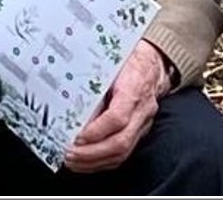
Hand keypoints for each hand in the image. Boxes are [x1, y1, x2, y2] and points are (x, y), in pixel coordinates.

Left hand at [65, 39, 167, 172]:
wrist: (153, 63)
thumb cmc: (127, 61)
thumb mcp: (109, 65)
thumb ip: (94, 85)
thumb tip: (72, 108)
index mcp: (135, 87)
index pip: (118, 117)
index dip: (96, 131)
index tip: (77, 137)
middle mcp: (142, 110)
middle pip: (121, 142)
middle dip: (91, 153)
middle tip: (69, 154)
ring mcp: (143, 123)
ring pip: (122, 153)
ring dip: (94, 162)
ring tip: (73, 161)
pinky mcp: (139, 132)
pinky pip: (123, 154)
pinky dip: (102, 162)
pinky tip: (86, 162)